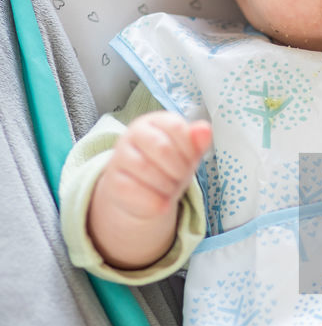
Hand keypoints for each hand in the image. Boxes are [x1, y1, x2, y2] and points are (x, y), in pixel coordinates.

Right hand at [88, 113, 210, 268]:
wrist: (141, 193)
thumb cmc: (167, 167)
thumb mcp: (186, 154)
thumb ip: (197, 142)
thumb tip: (205, 129)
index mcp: (153, 122)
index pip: (176, 127)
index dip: (190, 149)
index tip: (190, 160)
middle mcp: (132, 135)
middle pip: (163, 148)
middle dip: (179, 169)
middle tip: (180, 178)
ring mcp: (119, 157)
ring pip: (147, 169)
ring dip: (168, 186)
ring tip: (169, 189)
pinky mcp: (113, 182)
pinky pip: (135, 191)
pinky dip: (155, 202)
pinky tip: (161, 203)